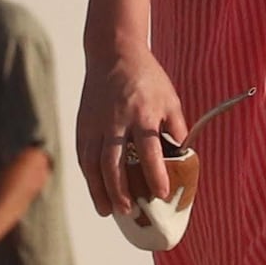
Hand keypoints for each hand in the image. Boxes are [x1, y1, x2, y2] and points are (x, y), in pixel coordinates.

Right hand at [78, 44, 189, 217]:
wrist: (113, 52)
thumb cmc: (147, 78)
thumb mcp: (170, 99)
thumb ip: (176, 129)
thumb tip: (182, 159)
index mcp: (142, 113)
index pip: (149, 151)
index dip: (155, 175)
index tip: (161, 194)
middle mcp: (116, 120)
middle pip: (114, 163)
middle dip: (121, 191)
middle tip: (129, 211)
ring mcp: (96, 123)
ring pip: (93, 163)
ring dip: (100, 190)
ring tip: (108, 210)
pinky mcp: (83, 123)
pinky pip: (83, 155)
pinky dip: (88, 176)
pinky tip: (96, 190)